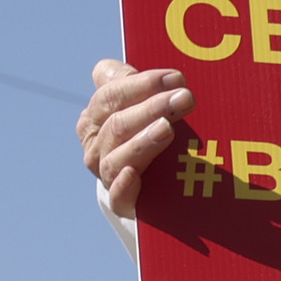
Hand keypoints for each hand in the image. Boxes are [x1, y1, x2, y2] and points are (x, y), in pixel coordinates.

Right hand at [79, 61, 192, 219]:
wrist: (153, 194)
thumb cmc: (154, 141)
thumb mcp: (149, 111)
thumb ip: (146, 88)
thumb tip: (169, 77)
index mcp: (98, 114)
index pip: (110, 92)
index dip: (140, 83)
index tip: (176, 78)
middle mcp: (96, 142)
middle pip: (117, 120)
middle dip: (151, 106)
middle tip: (185, 98)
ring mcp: (106, 172)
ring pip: (117, 154)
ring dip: (141, 140)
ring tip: (166, 129)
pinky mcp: (120, 203)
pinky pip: (116, 195)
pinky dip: (122, 184)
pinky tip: (133, 175)